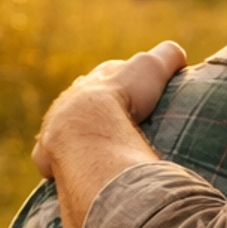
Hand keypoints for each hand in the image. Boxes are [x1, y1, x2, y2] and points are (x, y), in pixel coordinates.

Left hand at [31, 43, 185, 178]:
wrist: (86, 125)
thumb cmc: (122, 97)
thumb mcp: (152, 68)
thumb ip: (166, 56)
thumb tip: (178, 55)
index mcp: (95, 82)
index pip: (108, 77)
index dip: (121, 84)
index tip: (133, 94)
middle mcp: (71, 101)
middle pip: (84, 104)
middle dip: (97, 113)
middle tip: (115, 127)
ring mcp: (56, 126)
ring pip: (67, 130)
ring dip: (79, 138)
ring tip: (97, 153)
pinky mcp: (48, 153)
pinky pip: (50, 157)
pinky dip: (60, 162)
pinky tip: (73, 172)